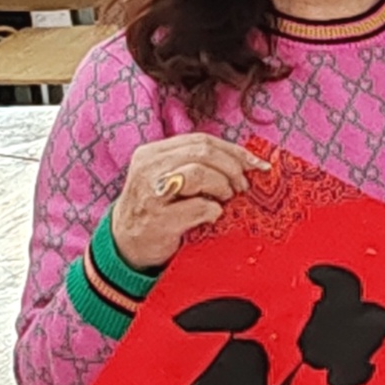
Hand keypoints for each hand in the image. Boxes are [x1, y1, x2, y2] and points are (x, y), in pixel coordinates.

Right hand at [109, 134, 261, 272]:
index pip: (201, 140)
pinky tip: (211, 216)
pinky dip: (214, 211)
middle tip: (242, 187)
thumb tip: (247, 161)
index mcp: (152, 153)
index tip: (257, 165)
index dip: (234, 150)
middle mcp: (148, 168)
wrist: (126, 244)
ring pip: (199, 174)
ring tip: (224, 199)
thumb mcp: (169, 178)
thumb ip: (196, 164)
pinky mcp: (158, 219)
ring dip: (222, 187)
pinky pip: (200, 207)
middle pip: (203, 153)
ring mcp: (151, 193)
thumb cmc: (157, 209)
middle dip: (232, 168)